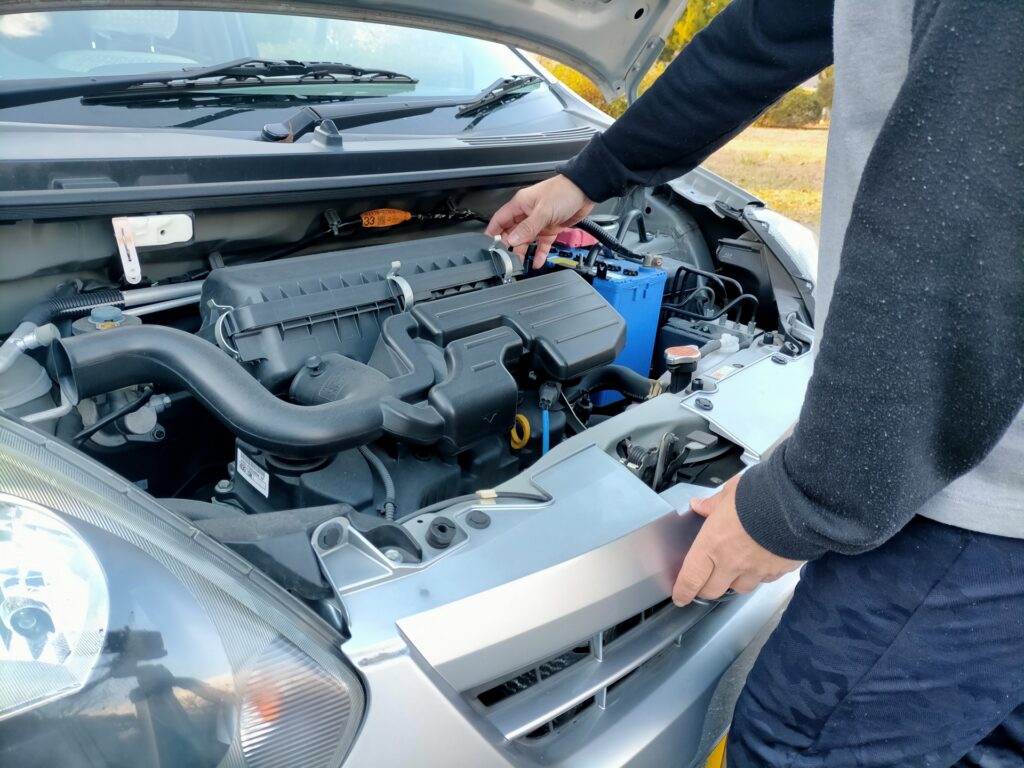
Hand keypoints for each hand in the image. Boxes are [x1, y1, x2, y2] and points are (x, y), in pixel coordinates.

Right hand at [485, 175, 593, 267]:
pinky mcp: (550, 228)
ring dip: (523, 252)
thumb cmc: (563, 192)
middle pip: (512, 233)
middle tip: (506, 259)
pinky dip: (539, 253)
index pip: (500, 220)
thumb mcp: (542, 211)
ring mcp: (538, 222)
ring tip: (519, 264)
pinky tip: (536, 262)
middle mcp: (527, 214)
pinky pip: (541, 243)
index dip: (492, 233)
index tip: (488, 246)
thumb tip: (513, 240)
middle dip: (508, 246)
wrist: (585, 191)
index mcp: (520, 204)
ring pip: (526, 240)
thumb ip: (527, 228)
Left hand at [672, 475, 801, 605]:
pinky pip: (763, 580)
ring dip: (733, 582)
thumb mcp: (730, 492)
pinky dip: (759, 575)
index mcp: (712, 543)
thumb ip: (713, 504)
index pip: (691, 577)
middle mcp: (731, 562)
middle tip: (704, 582)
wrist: (797, 503)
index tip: (680, 596)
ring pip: (739, 588)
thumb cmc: (760, 494)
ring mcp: (755, 570)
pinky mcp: (777, 571)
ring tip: (734, 569)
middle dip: (705, 589)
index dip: (683, 591)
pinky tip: (760, 561)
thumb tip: (700, 505)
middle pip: (712, 590)